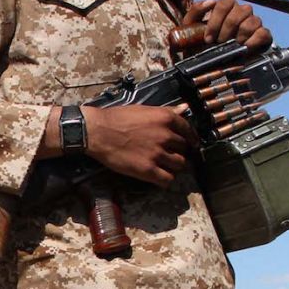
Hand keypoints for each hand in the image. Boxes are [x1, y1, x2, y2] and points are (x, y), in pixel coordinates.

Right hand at [82, 104, 198, 186]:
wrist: (98, 131)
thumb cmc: (117, 118)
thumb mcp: (144, 109)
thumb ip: (166, 111)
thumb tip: (185, 108)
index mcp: (166, 119)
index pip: (188, 130)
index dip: (190, 139)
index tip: (190, 144)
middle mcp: (166, 136)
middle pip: (184, 149)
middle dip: (178, 152)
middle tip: (170, 155)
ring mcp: (158, 154)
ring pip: (179, 165)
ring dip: (174, 166)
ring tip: (165, 166)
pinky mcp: (148, 170)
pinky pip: (167, 179)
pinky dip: (166, 180)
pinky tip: (160, 178)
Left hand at [181, 0, 271, 51]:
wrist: (210, 63)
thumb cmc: (200, 42)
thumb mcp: (191, 27)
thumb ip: (196, 10)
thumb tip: (211, 1)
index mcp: (226, 6)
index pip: (225, 2)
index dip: (216, 21)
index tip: (208, 38)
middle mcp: (241, 11)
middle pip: (241, 11)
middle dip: (227, 30)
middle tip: (219, 43)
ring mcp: (253, 22)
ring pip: (253, 20)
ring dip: (240, 35)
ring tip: (232, 46)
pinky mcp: (262, 35)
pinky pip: (263, 33)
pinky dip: (254, 41)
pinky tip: (244, 48)